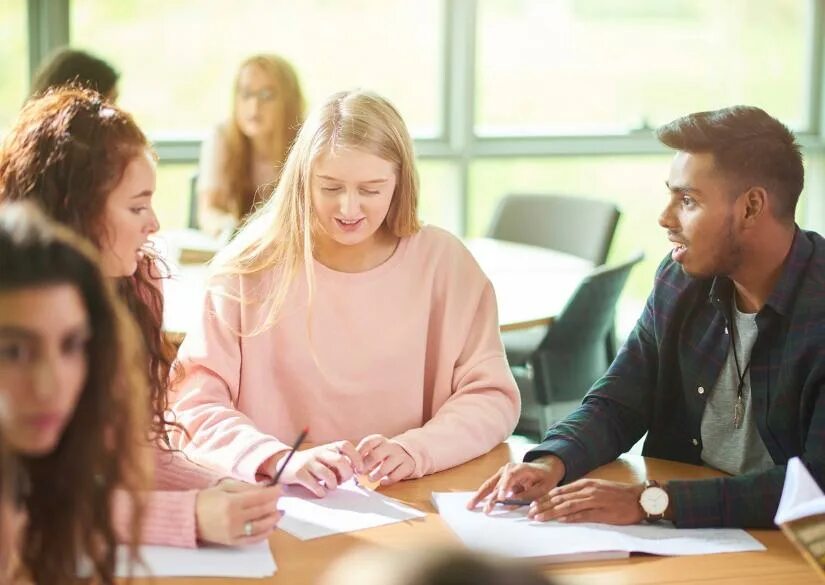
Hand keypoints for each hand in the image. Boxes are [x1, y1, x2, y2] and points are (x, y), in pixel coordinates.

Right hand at [195, 479, 280, 545]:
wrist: (189, 517)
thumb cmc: (206, 499)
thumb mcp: (225, 486)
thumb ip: (246, 486)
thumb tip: (265, 486)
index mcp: (231, 502)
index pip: (259, 497)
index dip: (272, 492)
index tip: (280, 488)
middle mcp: (233, 518)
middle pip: (262, 511)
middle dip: (274, 504)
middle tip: (280, 499)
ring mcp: (233, 532)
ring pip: (261, 526)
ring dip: (273, 519)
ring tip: (279, 512)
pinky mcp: (232, 541)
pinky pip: (253, 540)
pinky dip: (264, 534)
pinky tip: (271, 527)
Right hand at [275, 441, 363, 496]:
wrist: (284, 464)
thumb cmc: (310, 464)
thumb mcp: (325, 458)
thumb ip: (339, 462)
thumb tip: (356, 472)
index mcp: (327, 447)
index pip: (346, 446)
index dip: (356, 458)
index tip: (359, 470)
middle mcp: (319, 452)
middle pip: (340, 461)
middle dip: (346, 474)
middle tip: (343, 481)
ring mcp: (308, 462)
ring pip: (328, 475)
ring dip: (333, 485)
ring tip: (330, 487)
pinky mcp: (299, 473)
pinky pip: (314, 484)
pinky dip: (320, 491)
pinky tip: (320, 492)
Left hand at [356, 435, 414, 486]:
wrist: (408, 454)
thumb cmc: (385, 454)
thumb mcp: (375, 450)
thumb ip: (363, 456)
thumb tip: (349, 466)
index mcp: (380, 440)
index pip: (368, 442)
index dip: (359, 453)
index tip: (354, 463)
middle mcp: (391, 446)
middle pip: (376, 455)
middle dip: (366, 466)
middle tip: (360, 473)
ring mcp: (401, 455)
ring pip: (386, 467)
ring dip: (375, 475)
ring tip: (370, 478)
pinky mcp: (408, 465)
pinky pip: (396, 475)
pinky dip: (387, 480)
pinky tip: (383, 482)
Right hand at [467, 455, 565, 513]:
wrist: (545, 468)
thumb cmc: (545, 477)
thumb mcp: (542, 488)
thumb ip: (527, 496)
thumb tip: (510, 505)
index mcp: (521, 468)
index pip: (510, 477)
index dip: (504, 488)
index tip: (500, 499)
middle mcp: (508, 469)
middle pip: (496, 483)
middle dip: (489, 497)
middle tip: (486, 510)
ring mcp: (502, 473)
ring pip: (489, 485)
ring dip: (480, 496)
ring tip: (470, 506)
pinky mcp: (500, 479)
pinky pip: (490, 487)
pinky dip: (482, 495)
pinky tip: (474, 502)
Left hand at [527, 479, 644, 523]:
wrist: (639, 498)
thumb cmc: (617, 494)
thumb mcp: (597, 487)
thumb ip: (580, 492)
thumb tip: (563, 498)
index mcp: (585, 484)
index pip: (560, 491)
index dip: (545, 497)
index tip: (533, 504)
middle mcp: (587, 490)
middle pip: (560, 498)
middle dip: (543, 505)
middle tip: (530, 512)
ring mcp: (594, 501)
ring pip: (568, 506)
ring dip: (552, 512)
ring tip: (540, 517)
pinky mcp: (602, 513)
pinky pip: (583, 515)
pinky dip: (570, 517)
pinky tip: (560, 520)